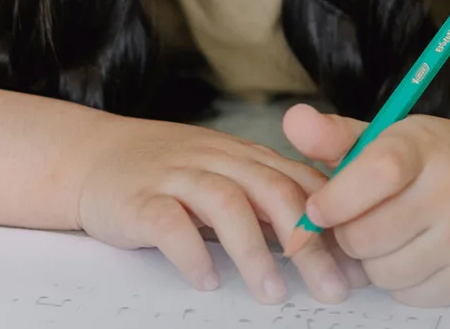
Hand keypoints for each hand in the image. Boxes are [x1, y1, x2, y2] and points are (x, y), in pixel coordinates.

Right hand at [75, 114, 358, 304]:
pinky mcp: (139, 198)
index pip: (297, 179)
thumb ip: (266, 202)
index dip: (332, 220)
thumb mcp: (222, 175)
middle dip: (306, 240)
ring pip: (225, 202)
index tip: (357, 264)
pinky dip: (191, 250)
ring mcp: (176, 175)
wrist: (92, 156)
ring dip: (254, 249)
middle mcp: (214, 158)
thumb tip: (326, 250)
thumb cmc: (167, 174)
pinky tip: (206, 278)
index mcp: (242, 155)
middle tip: (330, 288)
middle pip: (271, 189)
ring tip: (272, 294)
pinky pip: (168, 221)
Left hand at [283, 103, 449, 306]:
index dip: (336, 198)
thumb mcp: (386, 136)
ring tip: (383, 235)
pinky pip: (409, 295)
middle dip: (347, 234)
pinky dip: (398, 282)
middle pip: (368, 234)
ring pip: (384, 271)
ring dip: (371, 260)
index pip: (375, 172)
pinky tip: (409, 253)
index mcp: (422, 147)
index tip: (317, 210)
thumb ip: (334, 135)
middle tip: (354, 221)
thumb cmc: (431, 160)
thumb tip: (292, 120)